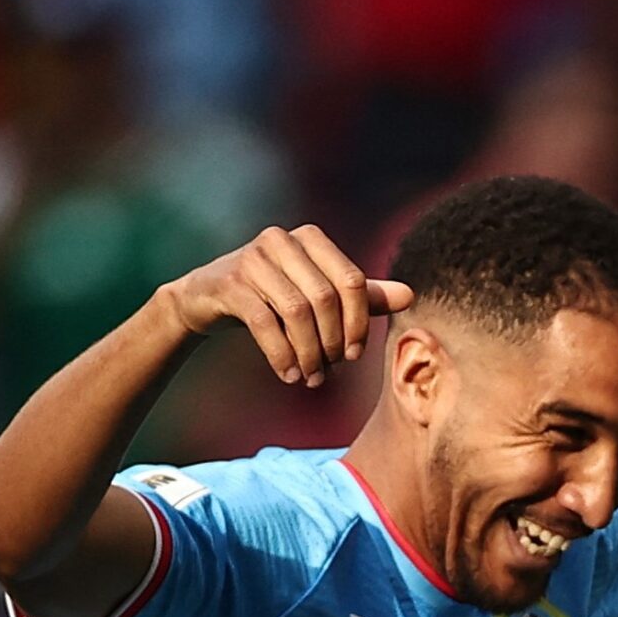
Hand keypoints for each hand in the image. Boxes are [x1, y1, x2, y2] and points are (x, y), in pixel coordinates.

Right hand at [159, 226, 414, 386]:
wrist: (206, 298)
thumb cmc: (273, 294)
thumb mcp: (318, 293)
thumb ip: (364, 295)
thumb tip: (411, 295)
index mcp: (311, 238)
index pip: (352, 280)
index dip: (359, 321)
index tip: (355, 354)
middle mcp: (282, 240)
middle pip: (326, 297)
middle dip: (333, 340)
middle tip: (333, 370)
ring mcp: (252, 258)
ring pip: (297, 311)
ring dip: (309, 352)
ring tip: (312, 378)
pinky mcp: (229, 282)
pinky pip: (265, 322)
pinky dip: (282, 354)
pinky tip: (289, 375)